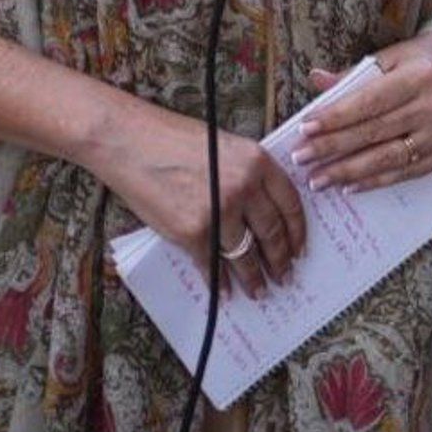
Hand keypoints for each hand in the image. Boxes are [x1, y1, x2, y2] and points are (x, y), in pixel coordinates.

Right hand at [98, 105, 306, 300]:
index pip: (290, 203)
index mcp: (258, 161)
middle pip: (272, 232)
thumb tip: (263, 210)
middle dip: (280, 259)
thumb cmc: (174, 139)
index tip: (300, 249)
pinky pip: (212, 263)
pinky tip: (225, 291)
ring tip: (260, 290)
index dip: (297, 231)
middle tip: (285, 276)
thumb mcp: (226, 147)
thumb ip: (249, 174)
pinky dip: (219, 282)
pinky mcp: (192, 231)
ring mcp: (219, 211)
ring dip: (254, 277)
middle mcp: (244, 187)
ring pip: (246, 254)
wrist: (131, 142)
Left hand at [290, 32, 431, 191]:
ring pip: (388, 157)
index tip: (305, 129)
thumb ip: (352, 74)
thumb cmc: (414, 61)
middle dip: (333, 147)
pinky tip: (349, 185)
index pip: (370, 102)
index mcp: (419, 75)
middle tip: (301, 158)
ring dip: (349, 171)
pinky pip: (405, 172)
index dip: (336, 117)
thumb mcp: (386, 57)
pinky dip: (375, 181)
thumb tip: (317, 80)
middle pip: (375, 132)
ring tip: (318, 179)